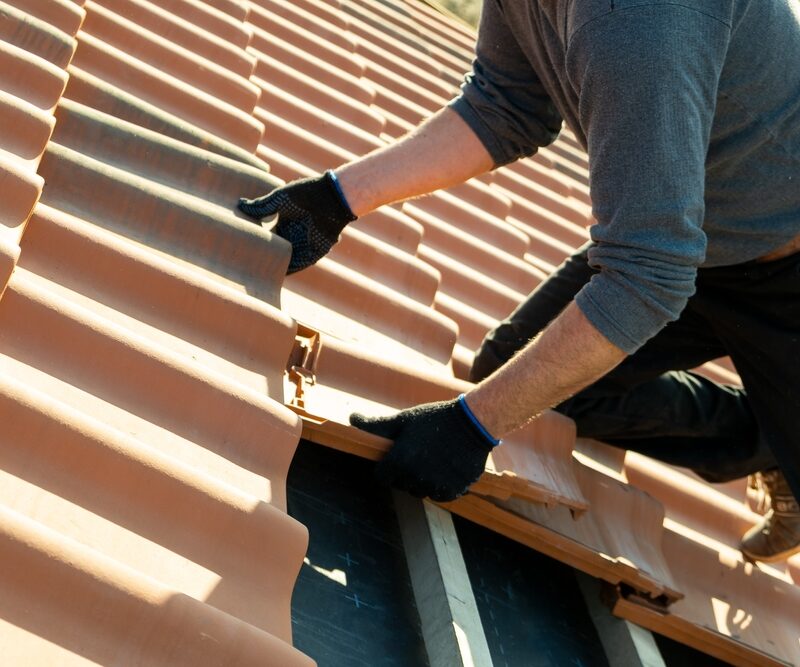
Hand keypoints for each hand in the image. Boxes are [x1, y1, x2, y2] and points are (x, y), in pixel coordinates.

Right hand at [237, 170, 355, 273]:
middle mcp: (294, 235)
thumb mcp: (279, 199)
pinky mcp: (315, 252)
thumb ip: (261, 206)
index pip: (268, 236)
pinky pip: (300, 265)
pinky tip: (275, 275)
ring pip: (287, 260)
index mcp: (285, 222)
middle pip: (276, 250)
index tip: (242, 247)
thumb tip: (240, 205)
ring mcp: (304, 244)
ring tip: (256, 274)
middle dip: (264, 256)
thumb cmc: (306, 194)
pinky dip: (289, 270)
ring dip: (275, 266)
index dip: (256, 241)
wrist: (331, 197)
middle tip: (245, 265)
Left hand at [350, 395, 498, 501]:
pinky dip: (441, 487)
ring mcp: (435, 485)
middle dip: (405, 474)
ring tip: (434, 460)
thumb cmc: (434, 419)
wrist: (472, 423)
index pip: (382, 477)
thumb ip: (376, 425)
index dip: (388, 467)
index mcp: (399, 460)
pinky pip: (440, 496)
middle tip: (419, 455)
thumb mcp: (403, 419)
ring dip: (424, 481)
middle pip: (402, 485)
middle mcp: (415, 477)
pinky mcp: (453, 490)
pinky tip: (446, 469)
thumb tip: (351, 418)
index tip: (398, 457)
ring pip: (421, 492)